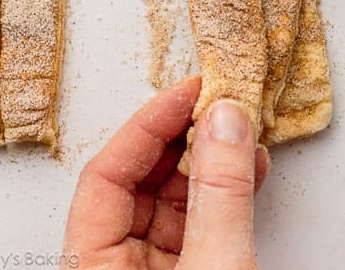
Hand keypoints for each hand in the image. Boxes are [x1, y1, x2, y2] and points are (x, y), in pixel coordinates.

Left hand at [64, 77, 270, 269]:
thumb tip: (224, 122)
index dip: (148, 127)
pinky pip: (202, 222)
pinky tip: (250, 167)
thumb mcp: (215, 264)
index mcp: (93, 267)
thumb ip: (220, 193)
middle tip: (220, 102)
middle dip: (185, 138)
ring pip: (174, 200)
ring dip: (212, 161)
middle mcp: (116, 267)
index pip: (106, 178)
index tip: (190, 93)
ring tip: (242, 129)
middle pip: (140, 183)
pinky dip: (227, 191)